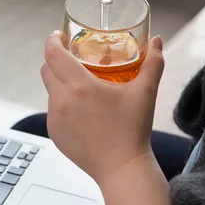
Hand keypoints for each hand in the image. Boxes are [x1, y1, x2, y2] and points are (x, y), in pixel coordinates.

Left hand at [40, 32, 164, 183]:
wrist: (122, 168)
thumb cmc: (133, 130)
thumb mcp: (145, 92)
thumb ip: (153, 63)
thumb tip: (158, 41)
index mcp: (79, 86)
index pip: (53, 54)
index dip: (52, 40)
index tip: (59, 35)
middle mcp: (61, 101)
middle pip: (46, 69)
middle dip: (54, 58)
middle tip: (70, 54)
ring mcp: (54, 119)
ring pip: (50, 90)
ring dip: (59, 81)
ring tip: (79, 82)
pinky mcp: (54, 133)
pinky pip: (53, 109)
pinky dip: (62, 102)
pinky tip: (80, 107)